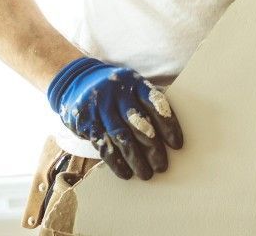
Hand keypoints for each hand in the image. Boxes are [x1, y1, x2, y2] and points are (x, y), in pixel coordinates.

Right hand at [46, 56, 184, 179]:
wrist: (78, 82)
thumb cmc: (116, 91)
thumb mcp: (131, 86)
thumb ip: (148, 104)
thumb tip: (171, 136)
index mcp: (134, 82)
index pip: (155, 103)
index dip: (168, 124)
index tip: (177, 145)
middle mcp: (117, 93)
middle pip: (139, 123)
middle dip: (153, 148)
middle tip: (162, 166)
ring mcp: (100, 107)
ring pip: (121, 137)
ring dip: (136, 159)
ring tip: (146, 174)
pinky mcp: (87, 122)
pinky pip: (103, 145)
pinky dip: (116, 162)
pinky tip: (126, 173)